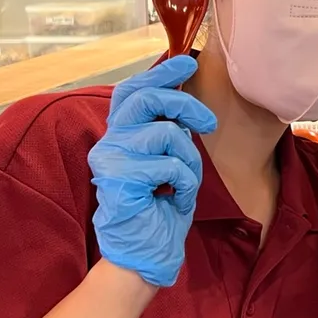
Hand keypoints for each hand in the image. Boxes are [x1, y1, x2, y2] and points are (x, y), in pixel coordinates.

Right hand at [88, 54, 218, 287]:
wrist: (145, 254)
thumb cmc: (160, 208)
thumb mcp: (168, 160)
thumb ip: (169, 130)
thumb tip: (184, 96)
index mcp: (120, 135)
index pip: (133, 90)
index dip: (160, 72)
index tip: (188, 63)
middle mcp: (109, 143)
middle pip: (148, 98)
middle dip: (185, 104)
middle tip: (208, 124)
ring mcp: (111, 161)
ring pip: (166, 133)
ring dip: (189, 160)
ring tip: (182, 182)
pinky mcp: (119, 181)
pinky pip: (169, 165)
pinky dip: (185, 182)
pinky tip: (174, 198)